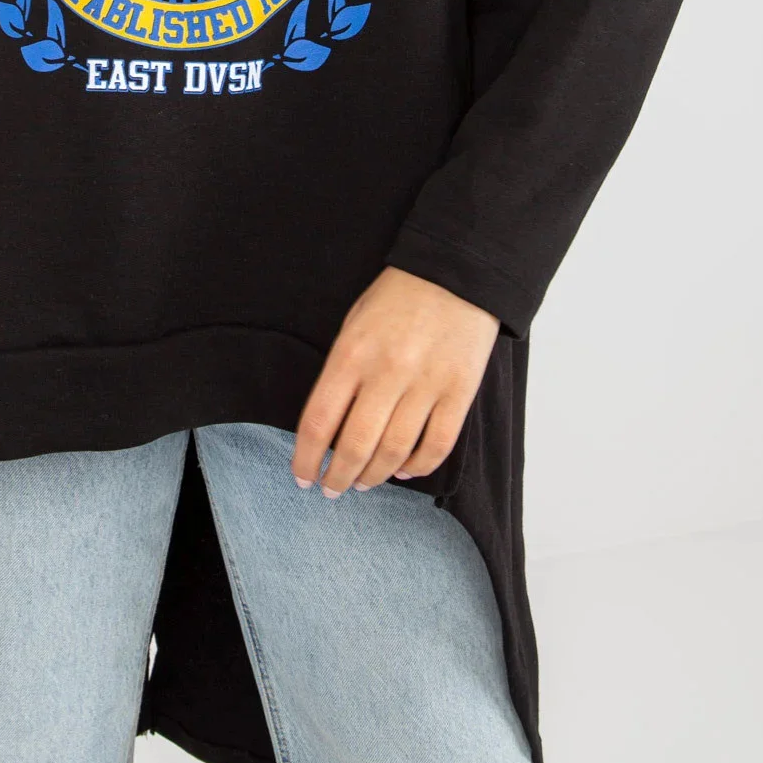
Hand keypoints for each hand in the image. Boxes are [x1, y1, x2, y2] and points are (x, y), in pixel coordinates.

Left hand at [291, 267, 499, 496]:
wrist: (455, 273)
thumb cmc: (397, 298)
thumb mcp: (354, 323)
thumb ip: (342, 371)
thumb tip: (329, 427)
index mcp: (352, 353)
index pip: (319, 421)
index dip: (306, 458)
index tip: (302, 476)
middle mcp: (387, 372)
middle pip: (355, 446)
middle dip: (338, 476)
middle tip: (331, 489)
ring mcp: (426, 384)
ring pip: (394, 453)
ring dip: (373, 477)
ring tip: (362, 484)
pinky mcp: (460, 392)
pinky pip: (437, 446)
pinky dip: (418, 467)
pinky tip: (404, 471)